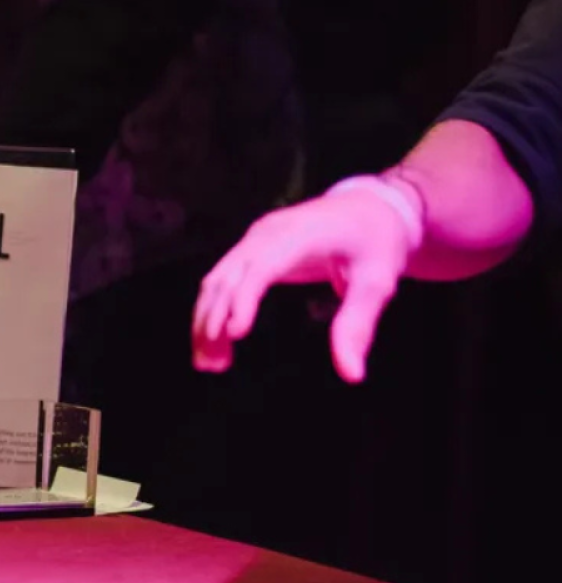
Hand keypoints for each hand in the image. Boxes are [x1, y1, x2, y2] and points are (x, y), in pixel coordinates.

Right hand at [192, 187, 418, 382]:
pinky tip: (217, 342)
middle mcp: (267, 233)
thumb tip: (352, 374)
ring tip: (209, 364)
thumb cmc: (376, 242)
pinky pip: (222, 280)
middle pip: (226, 277)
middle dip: (213, 322)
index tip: (236, 334)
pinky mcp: (250, 249)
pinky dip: (213, 311)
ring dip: (206, 322)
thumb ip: (358, 326)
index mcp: (299, 235)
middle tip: (214, 367)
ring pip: (216, 281)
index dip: (244, 300)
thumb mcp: (377, 283)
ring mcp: (254, 239)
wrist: (370, 207)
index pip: (261, 267)